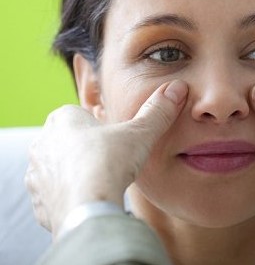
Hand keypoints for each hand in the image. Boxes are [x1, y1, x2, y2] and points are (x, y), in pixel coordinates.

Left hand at [24, 80, 187, 237]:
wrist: (88, 209)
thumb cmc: (110, 163)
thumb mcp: (141, 133)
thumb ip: (157, 112)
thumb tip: (177, 88)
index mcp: (62, 118)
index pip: (82, 117)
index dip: (101, 129)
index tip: (117, 141)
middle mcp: (42, 143)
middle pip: (69, 142)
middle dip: (87, 151)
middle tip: (112, 162)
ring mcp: (35, 174)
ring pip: (59, 170)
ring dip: (76, 175)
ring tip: (102, 184)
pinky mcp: (38, 202)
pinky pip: (54, 197)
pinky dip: (70, 199)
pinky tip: (90, 202)